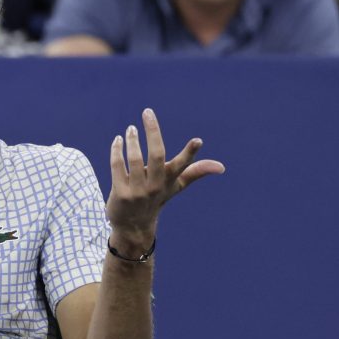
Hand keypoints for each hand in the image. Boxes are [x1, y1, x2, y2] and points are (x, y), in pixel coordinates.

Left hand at [107, 108, 223, 244]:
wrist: (133, 225)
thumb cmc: (156, 199)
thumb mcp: (176, 186)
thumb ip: (195, 172)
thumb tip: (221, 166)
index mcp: (170, 181)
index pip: (183, 166)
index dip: (190, 153)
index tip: (198, 141)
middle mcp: (155, 186)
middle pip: (156, 155)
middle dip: (153, 132)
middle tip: (147, 112)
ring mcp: (137, 191)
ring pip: (134, 159)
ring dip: (132, 140)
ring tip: (131, 129)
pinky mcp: (120, 193)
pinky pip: (118, 166)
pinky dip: (117, 150)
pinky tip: (118, 141)